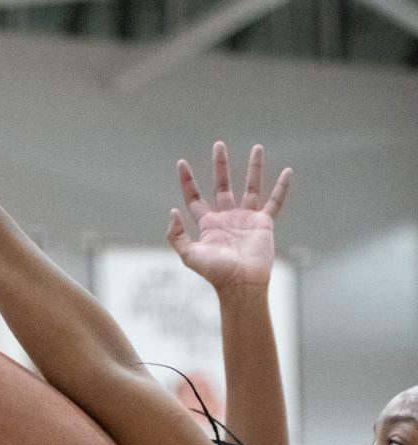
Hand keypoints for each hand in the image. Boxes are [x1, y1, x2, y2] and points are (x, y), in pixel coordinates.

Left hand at [166, 142, 290, 289]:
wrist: (241, 284)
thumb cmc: (215, 273)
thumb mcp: (189, 255)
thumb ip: (177, 236)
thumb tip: (173, 211)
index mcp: (209, 224)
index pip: (195, 197)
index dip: (187, 181)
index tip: (181, 163)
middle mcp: (227, 218)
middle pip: (222, 185)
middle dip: (220, 165)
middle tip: (219, 144)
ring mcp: (246, 219)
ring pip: (251, 187)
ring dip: (254, 168)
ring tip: (257, 147)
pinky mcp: (264, 223)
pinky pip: (274, 201)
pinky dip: (281, 188)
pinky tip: (287, 171)